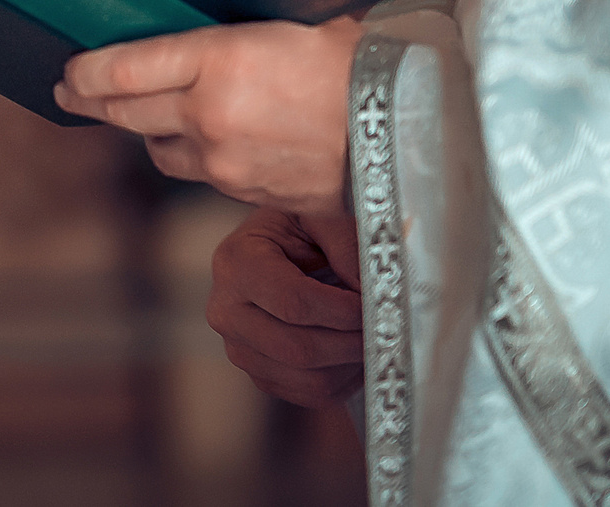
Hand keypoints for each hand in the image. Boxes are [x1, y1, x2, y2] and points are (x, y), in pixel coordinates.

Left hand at [52, 17, 362, 212]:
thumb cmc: (361, 58)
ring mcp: (228, 163)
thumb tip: (192, 38)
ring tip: (140, 117)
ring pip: (160, 151)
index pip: (123, 70)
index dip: (85, 72)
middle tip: (72, 93)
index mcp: (221, 61)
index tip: (67, 70)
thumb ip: (233, 39)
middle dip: (92, 102)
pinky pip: (202, 174)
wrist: (415, 126)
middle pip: (127, 115)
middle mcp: (212, 116)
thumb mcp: (291, 25)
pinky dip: (194, 156)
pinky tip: (205, 141)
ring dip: (147, 133)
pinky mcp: (248, 193)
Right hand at [207, 208, 363, 405]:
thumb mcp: (320, 215)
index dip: (343, 311)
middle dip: (352, 343)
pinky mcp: (258, 374)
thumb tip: (372, 294)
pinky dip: (343, 381)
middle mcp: (225, 311)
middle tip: (384, 327)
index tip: (375, 304)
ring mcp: (238, 348)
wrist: (273, 247)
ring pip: (307, 379)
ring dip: (351, 365)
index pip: (293, 302)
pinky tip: (355, 354)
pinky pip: (309, 395)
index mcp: (236, 263)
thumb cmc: (298, 226)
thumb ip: (347, 245)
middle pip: (298, 349)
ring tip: (372, 338)